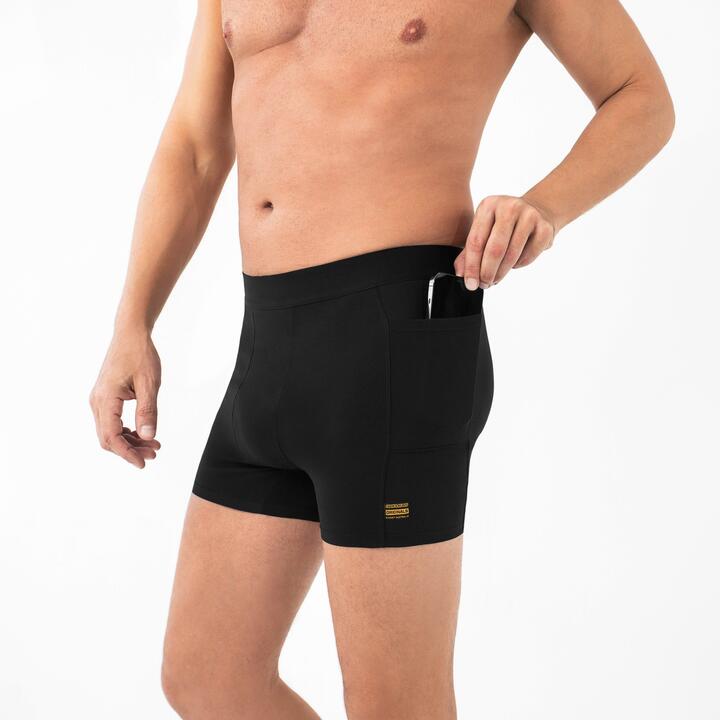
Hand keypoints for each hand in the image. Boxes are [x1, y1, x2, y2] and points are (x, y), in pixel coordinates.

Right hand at [90, 330, 161, 468]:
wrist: (130, 334)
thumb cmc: (140, 354)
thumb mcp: (149, 384)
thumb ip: (148, 411)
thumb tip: (148, 437)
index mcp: (106, 399)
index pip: (111, 436)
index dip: (127, 453)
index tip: (143, 463)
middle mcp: (97, 401)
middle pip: (108, 438)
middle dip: (130, 450)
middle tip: (154, 454)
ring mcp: (99, 400)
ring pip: (110, 431)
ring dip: (130, 441)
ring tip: (153, 445)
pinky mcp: (105, 397)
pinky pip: (112, 421)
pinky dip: (126, 431)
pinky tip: (143, 433)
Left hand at [454, 195, 556, 289]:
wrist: (538, 210)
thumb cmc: (504, 224)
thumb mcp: (484, 230)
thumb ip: (469, 252)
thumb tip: (461, 275)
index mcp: (488, 205)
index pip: (476, 241)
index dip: (472, 266)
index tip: (470, 284)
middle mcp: (509, 207)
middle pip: (495, 249)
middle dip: (487, 272)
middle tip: (484, 284)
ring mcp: (529, 215)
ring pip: (512, 255)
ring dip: (502, 273)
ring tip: (496, 278)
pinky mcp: (545, 227)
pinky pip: (528, 256)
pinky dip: (518, 266)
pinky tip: (513, 263)